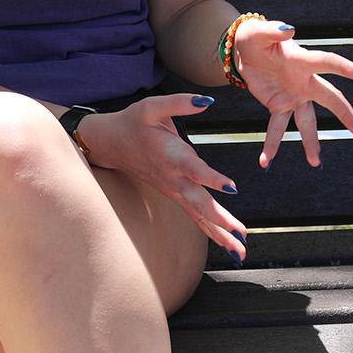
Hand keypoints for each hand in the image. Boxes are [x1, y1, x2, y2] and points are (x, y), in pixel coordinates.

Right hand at [77, 94, 248, 261]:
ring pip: (198, 215)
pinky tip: (228, 243)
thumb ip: (181, 103)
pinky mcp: (174, 194)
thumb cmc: (134, 122)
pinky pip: (194, 216)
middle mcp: (173, 178)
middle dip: (220, 220)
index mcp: (171, 155)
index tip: (232, 188)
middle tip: (240, 235)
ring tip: (240, 250)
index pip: (194, 169)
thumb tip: (207, 101)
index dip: (212, 178)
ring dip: (220, 233)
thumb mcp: (152, 106)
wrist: (111, 143)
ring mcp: (173, 190)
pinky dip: (211, 230)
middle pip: (198, 203)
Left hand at [232, 18, 352, 168]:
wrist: (243, 53)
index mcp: (302, 60)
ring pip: (307, 121)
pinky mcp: (278, 106)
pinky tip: (266, 162)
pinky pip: (277, 128)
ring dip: (311, 142)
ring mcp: (294, 96)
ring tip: (315, 163)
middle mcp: (304, 80)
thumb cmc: (254, 37)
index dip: (342, 67)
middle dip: (345, 114)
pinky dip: (272, 146)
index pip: (326, 62)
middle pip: (329, 98)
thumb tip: (289, 29)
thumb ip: (273, 30)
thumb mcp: (258, 32)